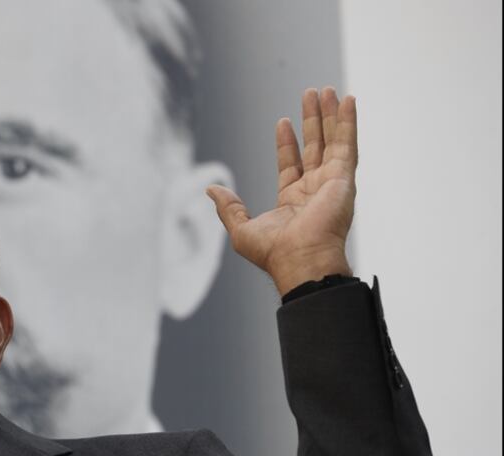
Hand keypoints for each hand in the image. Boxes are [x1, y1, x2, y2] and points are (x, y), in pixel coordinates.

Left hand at [207, 87, 356, 295]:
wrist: (300, 261)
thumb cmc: (273, 252)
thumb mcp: (240, 228)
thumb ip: (228, 207)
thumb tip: (210, 189)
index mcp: (293, 201)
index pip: (291, 164)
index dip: (287, 142)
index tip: (283, 121)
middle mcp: (315, 190)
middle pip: (314, 146)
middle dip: (312, 121)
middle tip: (311, 95)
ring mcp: (331, 183)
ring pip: (332, 141)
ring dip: (330, 115)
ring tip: (325, 91)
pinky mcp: (343, 178)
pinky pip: (347, 143)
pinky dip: (348, 122)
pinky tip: (348, 101)